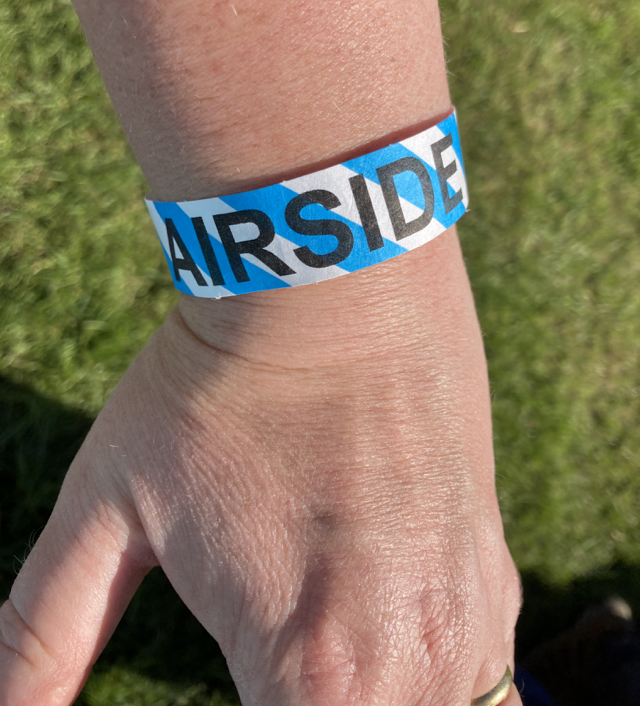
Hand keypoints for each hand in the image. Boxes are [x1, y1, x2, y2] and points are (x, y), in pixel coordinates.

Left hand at [0, 231, 521, 704]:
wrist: (335, 275)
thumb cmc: (218, 385)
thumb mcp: (109, 503)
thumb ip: (43, 633)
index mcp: (312, 671)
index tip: (234, 688)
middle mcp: (415, 663)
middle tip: (267, 678)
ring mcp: (471, 614)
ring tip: (322, 666)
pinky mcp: (494, 568)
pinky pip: (483, 681)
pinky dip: (431, 688)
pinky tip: (378, 631)